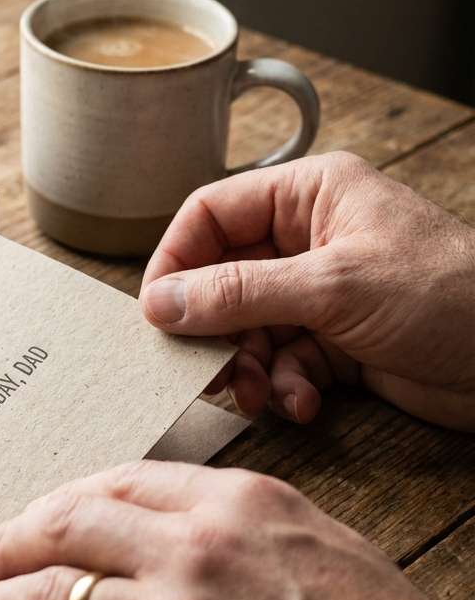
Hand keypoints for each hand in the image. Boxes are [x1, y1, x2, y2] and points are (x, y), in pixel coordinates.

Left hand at [0, 461, 474, 599]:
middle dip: (9, 543)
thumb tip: (173, 519)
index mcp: (234, 504)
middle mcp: (190, 553)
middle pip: (67, 530)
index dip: (61, 500)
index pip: (117, 485)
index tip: (36, 516)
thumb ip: (241, 520)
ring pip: (49, 599)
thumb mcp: (321, 543)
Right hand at [139, 152, 474, 429]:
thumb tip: (161, 301)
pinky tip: (304, 404)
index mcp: (309, 195)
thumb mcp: (332, 288)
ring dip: (248, 366)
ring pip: (248, 327)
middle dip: (214, 328)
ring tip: (259, 394)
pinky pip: (284, 361)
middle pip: (224, 277)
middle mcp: (309, 238)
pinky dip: (286, 387)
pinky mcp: (339, 341)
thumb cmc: (448, 296)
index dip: (176, 259)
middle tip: (204, 367)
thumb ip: (239, 293)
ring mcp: (323, 291)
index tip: (155, 311)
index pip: (212, 213)